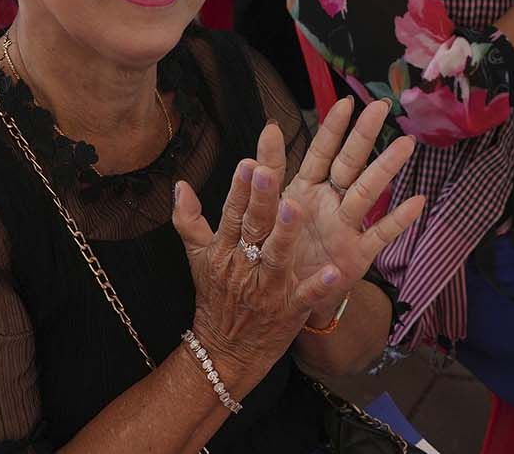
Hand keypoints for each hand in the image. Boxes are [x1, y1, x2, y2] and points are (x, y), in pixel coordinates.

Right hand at [173, 145, 352, 394]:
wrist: (223, 352)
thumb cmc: (215, 298)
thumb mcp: (198, 258)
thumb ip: (188, 220)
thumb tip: (179, 184)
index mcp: (223, 250)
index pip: (231, 213)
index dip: (239, 188)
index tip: (247, 161)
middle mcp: (243, 266)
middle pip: (253, 228)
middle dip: (260, 199)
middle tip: (266, 170)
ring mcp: (266, 289)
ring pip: (276, 257)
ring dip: (285, 233)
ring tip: (294, 206)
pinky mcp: (288, 311)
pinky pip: (305, 296)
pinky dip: (319, 286)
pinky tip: (334, 271)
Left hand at [272, 100, 424, 321]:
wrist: (286, 295)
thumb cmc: (279, 248)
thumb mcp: (263, 214)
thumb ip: (263, 181)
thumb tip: (257, 146)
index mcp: (305, 189)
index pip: (320, 153)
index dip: (332, 129)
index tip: (344, 102)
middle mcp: (329, 202)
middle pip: (349, 164)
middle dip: (363, 136)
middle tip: (381, 107)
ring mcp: (345, 227)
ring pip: (366, 193)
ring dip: (385, 169)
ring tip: (405, 144)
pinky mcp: (356, 255)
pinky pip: (379, 235)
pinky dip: (397, 220)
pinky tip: (417, 201)